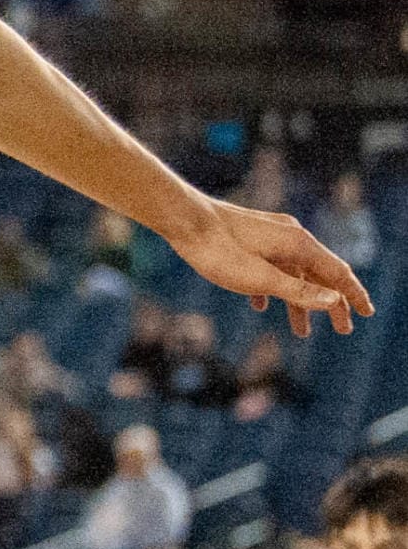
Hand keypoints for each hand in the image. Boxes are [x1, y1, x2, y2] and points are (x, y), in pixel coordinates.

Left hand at [169, 196, 371, 338]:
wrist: (182, 218)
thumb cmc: (219, 250)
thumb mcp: (260, 279)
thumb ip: (298, 291)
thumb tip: (334, 301)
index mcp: (298, 244)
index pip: (337, 272)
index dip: (353, 295)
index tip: (366, 314)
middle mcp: (289, 235)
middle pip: (318, 274)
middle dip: (330, 304)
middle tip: (342, 330)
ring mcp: (269, 235)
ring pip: (292, 273)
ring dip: (299, 301)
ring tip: (301, 331)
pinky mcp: (249, 238)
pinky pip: (270, 267)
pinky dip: (273, 288)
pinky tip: (260, 305)